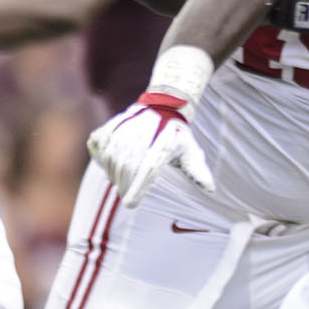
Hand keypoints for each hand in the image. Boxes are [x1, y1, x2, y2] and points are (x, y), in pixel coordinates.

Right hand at [87, 92, 212, 206]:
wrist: (162, 105)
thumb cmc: (176, 134)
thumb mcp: (190, 150)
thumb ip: (197, 171)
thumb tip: (210, 188)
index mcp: (159, 147)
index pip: (145, 172)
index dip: (136, 189)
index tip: (131, 203)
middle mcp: (139, 138)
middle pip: (125, 169)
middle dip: (124, 186)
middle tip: (127, 195)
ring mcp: (122, 130)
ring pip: (110, 159)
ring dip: (113, 174)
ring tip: (120, 180)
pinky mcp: (110, 126)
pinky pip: (98, 145)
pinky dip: (100, 156)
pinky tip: (109, 163)